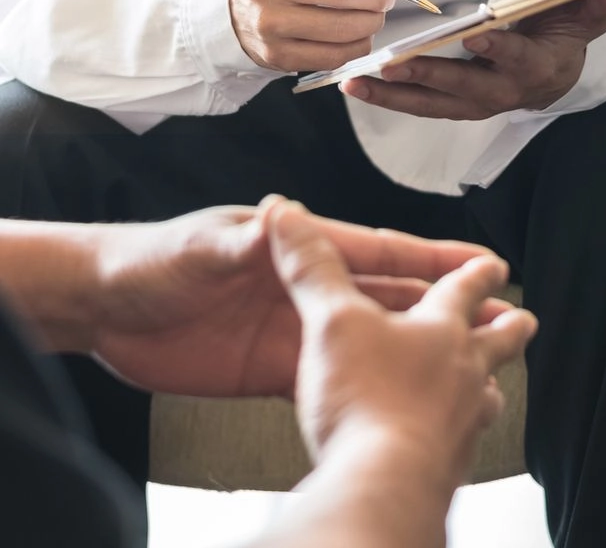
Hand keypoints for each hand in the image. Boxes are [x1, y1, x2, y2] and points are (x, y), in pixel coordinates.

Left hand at [88, 202, 497, 397]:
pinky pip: (329, 374)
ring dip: (413, 346)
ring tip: (462, 359)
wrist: (105, 309)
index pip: (375, 250)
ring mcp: (291, 328)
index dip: (429, 256)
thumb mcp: (199, 247)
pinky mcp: (270, 367)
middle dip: (440, 305)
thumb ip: (245, 240)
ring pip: (368, 338)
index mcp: (294, 248)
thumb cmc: (149, 261)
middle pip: (386, 296)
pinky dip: (364, 383)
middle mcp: (302, 288)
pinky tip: (396, 395)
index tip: (479, 262)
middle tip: (493, 314)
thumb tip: (282, 218)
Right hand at [268, 202, 536, 492]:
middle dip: (507, 325)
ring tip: (489, 386)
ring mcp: (462, 422)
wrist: (383, 484)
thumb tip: (289, 219)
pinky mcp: (448, 467)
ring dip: (487, 385)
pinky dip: (458, 436)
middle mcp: (463, 371)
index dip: (476, 270)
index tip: (493, 263)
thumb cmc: (367, 400)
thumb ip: (312, 269)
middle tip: (523, 318)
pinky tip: (448, 443)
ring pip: (486, 395)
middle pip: (497, 341)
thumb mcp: (332, 320)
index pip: (464, 287)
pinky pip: (462, 444)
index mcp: (440, 328)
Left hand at [341, 0, 605, 117]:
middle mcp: (503, 91)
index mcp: (536, 67)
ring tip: (354, 83)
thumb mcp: (587, 13)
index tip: (476, 36)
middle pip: (463, 88)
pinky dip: (389, 98)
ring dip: (393, 96)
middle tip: (392, 65)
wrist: (554, 72)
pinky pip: (419, 105)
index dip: (499, 50)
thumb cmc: (563, 34)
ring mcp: (474, 103)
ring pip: (432, 104)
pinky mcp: (453, 106)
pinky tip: (356, 86)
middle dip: (427, 77)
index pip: (517, 59)